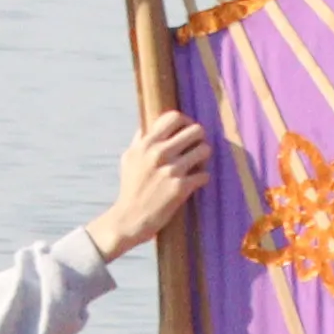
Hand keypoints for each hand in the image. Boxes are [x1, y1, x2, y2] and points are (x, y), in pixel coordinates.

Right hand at [92, 107, 216, 261]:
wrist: (131, 216)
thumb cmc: (131, 186)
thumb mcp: (129, 158)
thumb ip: (140, 140)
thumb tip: (150, 126)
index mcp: (146, 143)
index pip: (173, 117)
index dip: (185, 121)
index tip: (185, 130)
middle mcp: (159, 153)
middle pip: (195, 130)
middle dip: (199, 138)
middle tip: (195, 147)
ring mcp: (172, 170)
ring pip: (204, 150)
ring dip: (203, 157)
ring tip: (196, 164)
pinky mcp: (182, 187)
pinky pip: (205, 174)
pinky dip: (201, 178)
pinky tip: (194, 182)